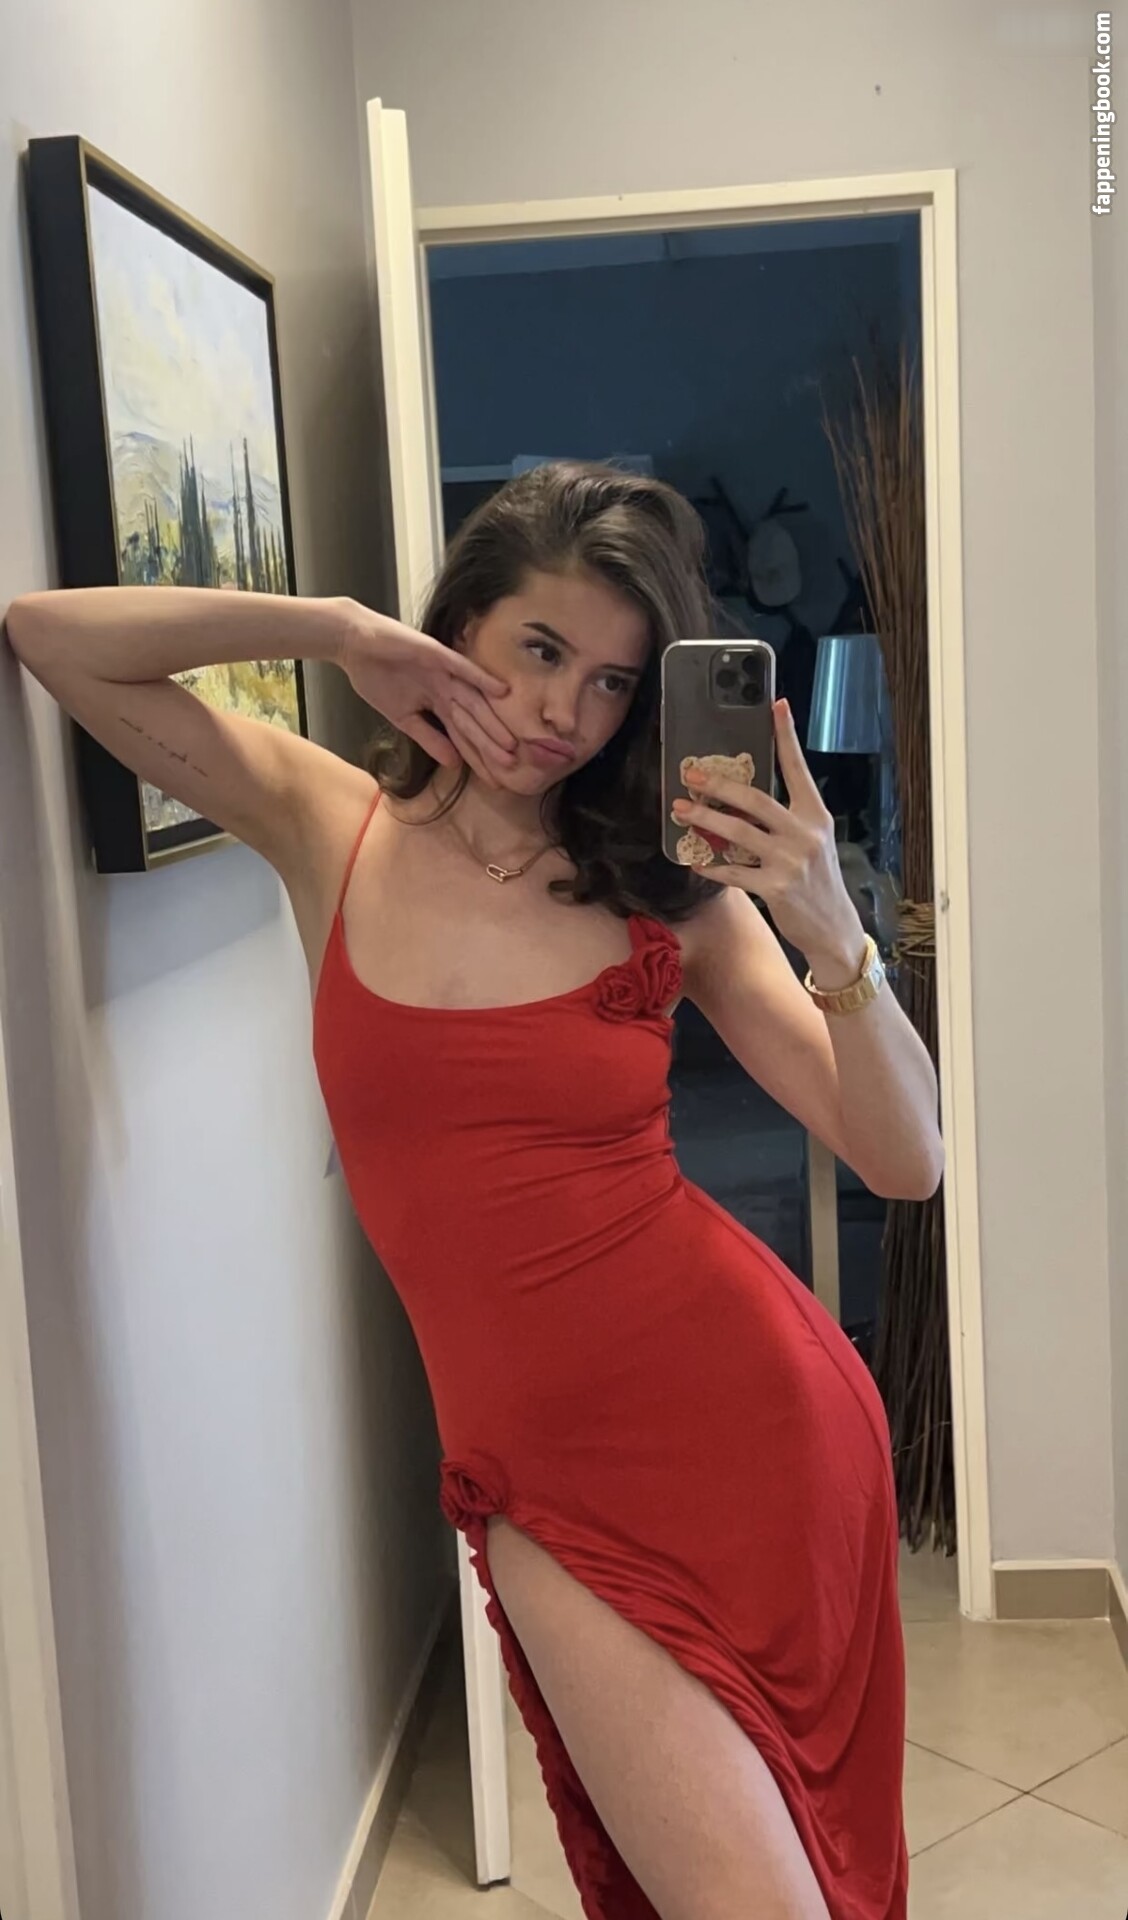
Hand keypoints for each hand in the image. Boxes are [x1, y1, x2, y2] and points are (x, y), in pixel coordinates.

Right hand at [340, 603, 517, 785]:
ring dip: (490, 721)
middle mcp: (447, 689)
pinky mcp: (436, 654)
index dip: (478, 758)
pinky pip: (462, 668)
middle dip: (490, 745)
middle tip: (511, 767)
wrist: (354, 645)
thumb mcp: (403, 718)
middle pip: (473, 722)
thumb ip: (428, 738)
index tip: (495, 780)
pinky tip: (501, 691)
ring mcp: (444, 672)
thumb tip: (453, 764)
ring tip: (510, 743)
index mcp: (439, 704)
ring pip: (472, 701)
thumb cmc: (376, 678)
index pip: (462, 736)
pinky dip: (481, 678)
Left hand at [671, 699, 867, 982]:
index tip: (777, 704)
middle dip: (720, 785)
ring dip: (706, 820)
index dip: (786, 736)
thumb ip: (787, 819)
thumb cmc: (818, 880)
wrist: (833, 928)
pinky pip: (734, 873)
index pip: (798, 768)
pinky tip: (695, 862)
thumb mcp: (813, 842)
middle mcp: (805, 833)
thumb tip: (744, 800)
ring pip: (739, 833)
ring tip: (682, 810)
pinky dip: (712, 867)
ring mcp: (790, 861)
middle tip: (692, 775)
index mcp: (815, 814)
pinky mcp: (776, 887)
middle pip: (755, 799)